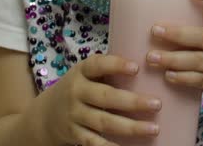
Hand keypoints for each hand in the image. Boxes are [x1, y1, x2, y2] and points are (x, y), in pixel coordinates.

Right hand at [29, 54, 161, 145]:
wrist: (45, 115)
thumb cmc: (78, 89)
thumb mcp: (85, 74)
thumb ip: (108, 70)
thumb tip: (147, 65)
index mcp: (81, 72)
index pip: (97, 65)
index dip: (116, 65)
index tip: (136, 68)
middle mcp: (76, 92)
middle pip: (106, 97)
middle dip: (133, 101)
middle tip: (157, 104)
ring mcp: (74, 115)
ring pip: (104, 122)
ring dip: (130, 127)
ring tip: (153, 129)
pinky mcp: (74, 134)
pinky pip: (94, 142)